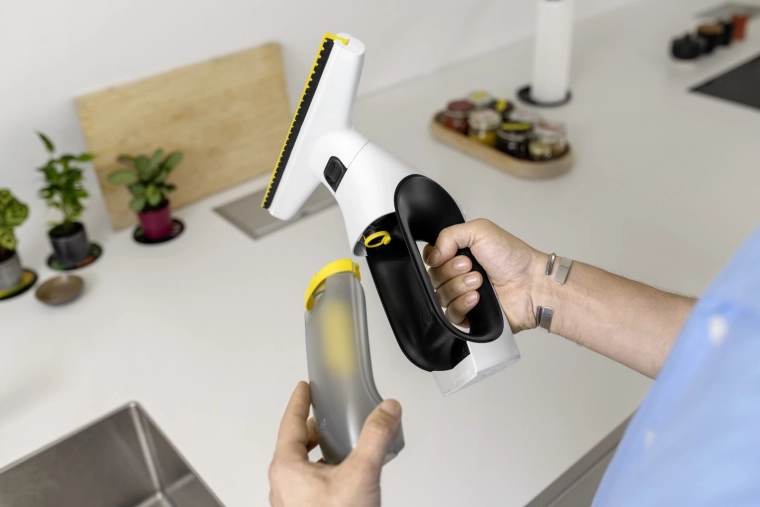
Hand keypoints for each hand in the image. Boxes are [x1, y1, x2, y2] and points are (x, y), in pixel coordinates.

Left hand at [269, 382, 402, 506]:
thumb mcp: (360, 474)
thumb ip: (375, 437)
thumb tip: (386, 411)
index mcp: (287, 468)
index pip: (291, 423)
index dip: (299, 401)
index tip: (304, 388)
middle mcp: (284, 484)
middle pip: (295, 443)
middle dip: (313, 427)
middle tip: (326, 414)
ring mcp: (292, 502)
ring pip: (303, 466)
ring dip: (319, 451)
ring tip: (341, 444)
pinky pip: (311, 484)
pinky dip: (325, 471)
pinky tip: (346, 476)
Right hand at [423, 218, 541, 331]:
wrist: (532, 285)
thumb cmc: (513, 257)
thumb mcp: (480, 230)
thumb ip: (448, 235)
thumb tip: (431, 256)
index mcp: (459, 253)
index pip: (431, 258)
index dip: (436, 257)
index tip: (451, 254)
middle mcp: (458, 275)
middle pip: (433, 277)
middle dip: (451, 271)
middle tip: (471, 267)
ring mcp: (462, 296)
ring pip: (440, 296)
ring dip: (458, 286)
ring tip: (479, 283)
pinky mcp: (468, 316)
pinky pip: (450, 315)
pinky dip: (461, 304)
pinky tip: (476, 298)